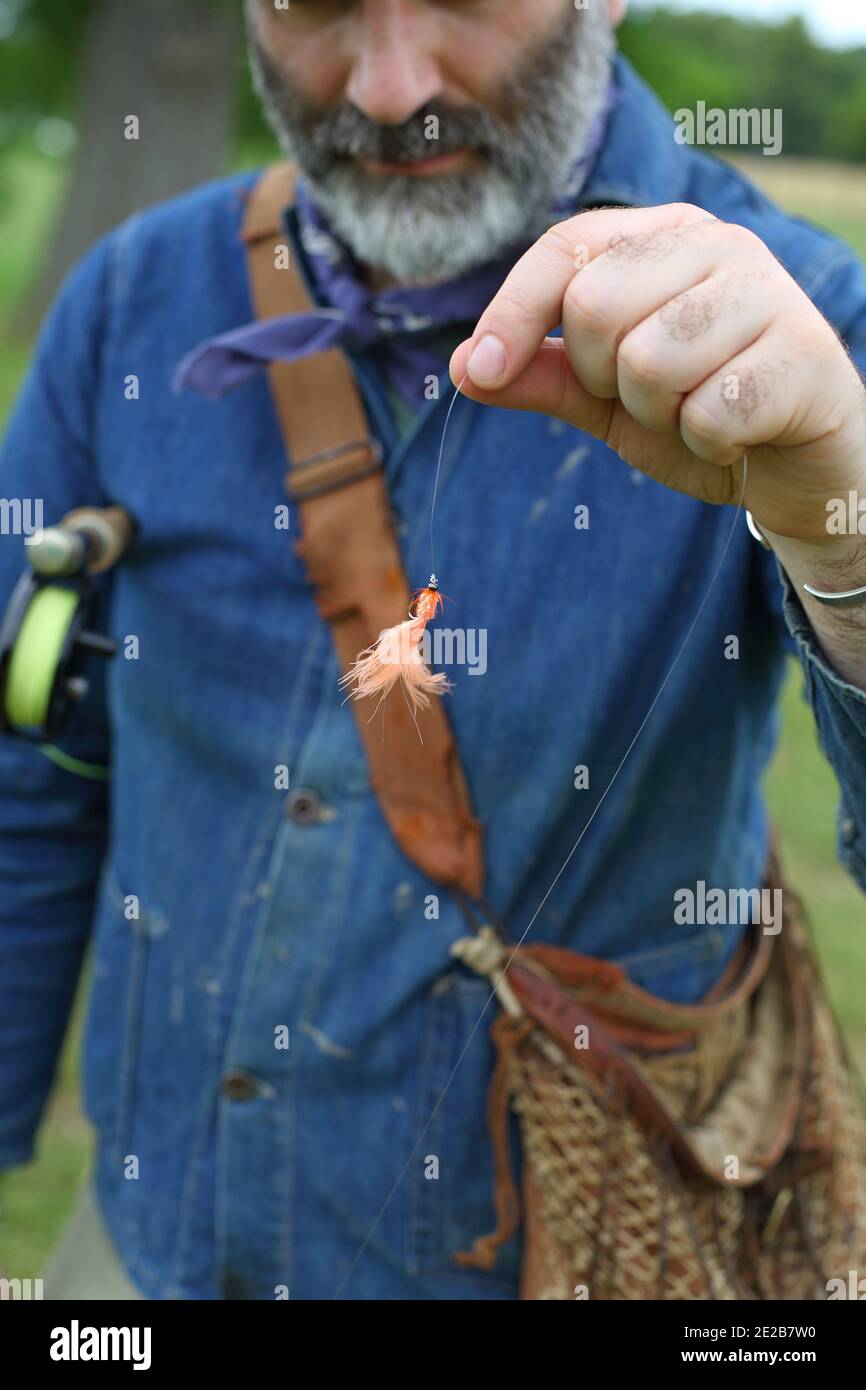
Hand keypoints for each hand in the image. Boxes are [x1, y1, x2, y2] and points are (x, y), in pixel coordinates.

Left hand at [450, 203, 865, 544]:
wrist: (797, 467)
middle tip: (653, 397)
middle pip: (596, 306)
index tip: (480, 371)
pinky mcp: (805, 354)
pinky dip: (709, 443)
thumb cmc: (700, 415)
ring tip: (698, 412)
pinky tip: (740, 434)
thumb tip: (460, 366)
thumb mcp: (606, 400)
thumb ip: (541, 376)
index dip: (512, 312)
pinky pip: (708, 412)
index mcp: (665, 239)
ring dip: (660, 415)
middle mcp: (719, 246)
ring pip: (650, 362)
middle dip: (604, 380)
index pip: (567, 249)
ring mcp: (769, 293)